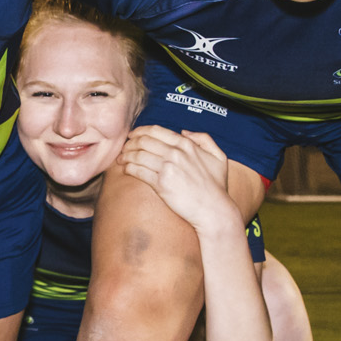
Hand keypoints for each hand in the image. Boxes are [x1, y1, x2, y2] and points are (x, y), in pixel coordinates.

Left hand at [119, 127, 237, 237]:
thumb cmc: (217, 186)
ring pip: (138, 155)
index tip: (133, 135)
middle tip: (124, 147)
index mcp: (187, 144)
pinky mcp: (160, 184)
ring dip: (126, 155)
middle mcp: (176, 153)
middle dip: (130, 142)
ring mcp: (167, 168)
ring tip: (121, 158)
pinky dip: (128, 168)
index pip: (156, 131)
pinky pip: (138, 171)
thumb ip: (204, 139)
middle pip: (143, 141)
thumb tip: (184, 132)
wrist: (213, 210)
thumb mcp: (219, 156)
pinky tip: (126, 169)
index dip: (140, 131)